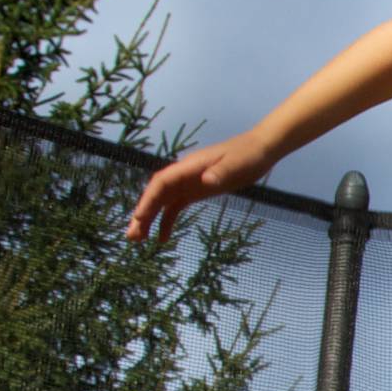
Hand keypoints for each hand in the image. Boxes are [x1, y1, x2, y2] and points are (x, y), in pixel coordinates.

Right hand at [126, 131, 270, 242]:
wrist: (259, 150)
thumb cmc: (248, 155)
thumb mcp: (237, 164)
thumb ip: (221, 172)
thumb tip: (206, 181)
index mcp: (190, 166)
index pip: (162, 182)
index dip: (149, 199)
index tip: (139, 216)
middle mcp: (183, 175)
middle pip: (156, 194)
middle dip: (142, 214)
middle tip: (131, 236)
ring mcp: (188, 183)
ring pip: (161, 202)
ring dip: (148, 220)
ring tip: (137, 240)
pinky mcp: (195, 191)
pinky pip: (174, 208)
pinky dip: (166, 222)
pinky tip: (161, 239)